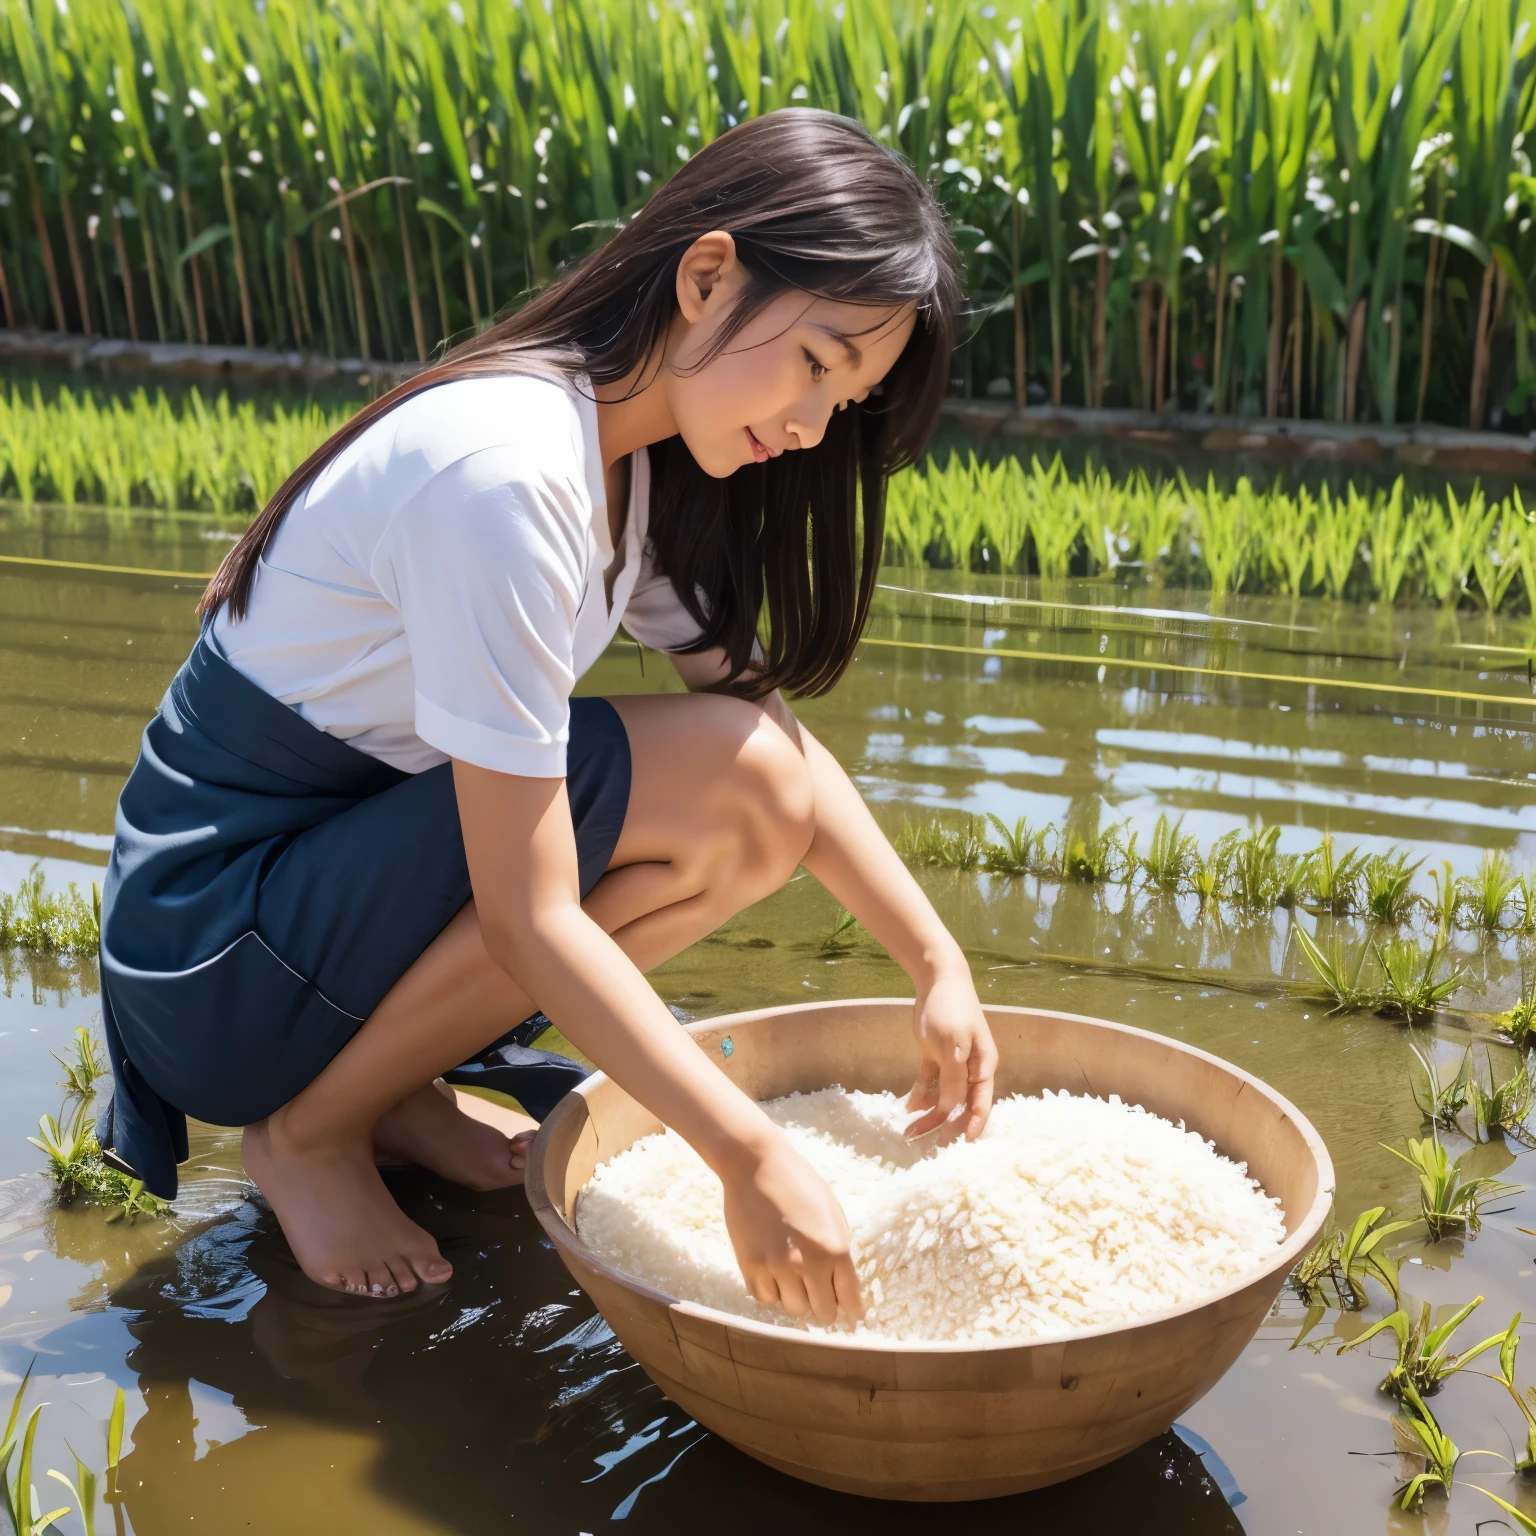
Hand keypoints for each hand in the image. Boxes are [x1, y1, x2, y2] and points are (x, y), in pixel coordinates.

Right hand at [720, 1132, 864, 1325]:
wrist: (756, 1164)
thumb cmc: (800, 1184)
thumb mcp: (833, 1214)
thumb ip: (839, 1252)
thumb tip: (842, 1287)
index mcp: (835, 1249)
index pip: (850, 1300)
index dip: (851, 1309)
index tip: (850, 1311)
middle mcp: (808, 1264)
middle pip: (822, 1313)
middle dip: (824, 1305)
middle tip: (819, 1292)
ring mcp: (777, 1267)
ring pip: (793, 1310)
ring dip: (796, 1298)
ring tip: (793, 1276)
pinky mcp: (750, 1266)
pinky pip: (765, 1299)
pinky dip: (771, 1291)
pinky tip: (773, 1272)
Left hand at [905, 969, 997, 1141]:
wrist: (938, 979)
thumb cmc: (951, 1009)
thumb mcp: (952, 1044)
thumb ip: (953, 1077)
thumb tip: (950, 1108)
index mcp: (983, 1066)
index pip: (981, 1103)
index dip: (972, 1125)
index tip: (961, 1145)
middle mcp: (970, 1069)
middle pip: (960, 1105)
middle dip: (945, 1125)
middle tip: (927, 1146)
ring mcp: (952, 1063)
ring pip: (942, 1097)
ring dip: (928, 1114)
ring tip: (908, 1133)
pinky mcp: (935, 1056)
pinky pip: (928, 1082)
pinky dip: (919, 1095)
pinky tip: (907, 1108)